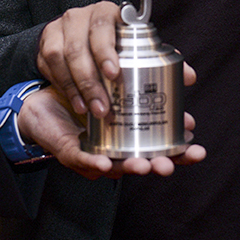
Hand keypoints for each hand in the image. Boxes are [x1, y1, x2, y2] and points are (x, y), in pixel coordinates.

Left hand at [17, 86, 205, 179]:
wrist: (42, 99)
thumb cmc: (84, 93)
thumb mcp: (118, 81)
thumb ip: (145, 76)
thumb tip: (188, 72)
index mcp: (130, 136)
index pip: (161, 149)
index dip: (180, 153)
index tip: (196, 149)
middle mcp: (115, 150)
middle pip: (142, 163)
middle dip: (160, 166)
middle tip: (171, 163)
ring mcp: (94, 154)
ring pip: (116, 167)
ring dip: (131, 167)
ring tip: (144, 165)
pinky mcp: (71, 152)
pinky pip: (83, 160)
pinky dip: (95, 164)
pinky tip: (105, 164)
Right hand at [37, 2, 196, 117]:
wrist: (75, 41)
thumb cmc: (112, 46)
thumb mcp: (134, 49)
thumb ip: (160, 62)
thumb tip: (190, 78)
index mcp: (108, 12)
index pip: (105, 25)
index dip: (107, 49)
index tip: (114, 74)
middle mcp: (82, 16)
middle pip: (81, 45)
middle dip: (91, 79)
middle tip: (104, 107)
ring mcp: (60, 27)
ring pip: (63, 56)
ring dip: (78, 87)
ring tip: (92, 110)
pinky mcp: (46, 42)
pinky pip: (51, 65)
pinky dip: (66, 87)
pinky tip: (78, 102)